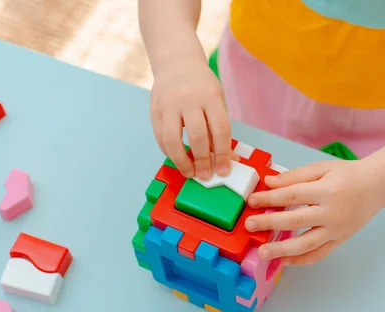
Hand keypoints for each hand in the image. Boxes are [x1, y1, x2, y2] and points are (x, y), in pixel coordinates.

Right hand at [150, 57, 234, 179]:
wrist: (177, 62)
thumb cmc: (202, 86)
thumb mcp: (217, 101)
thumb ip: (221, 130)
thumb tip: (229, 159)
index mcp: (210, 96)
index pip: (220, 129)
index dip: (222, 153)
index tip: (223, 171)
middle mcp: (189, 99)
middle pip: (197, 135)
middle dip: (202, 160)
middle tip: (205, 176)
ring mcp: (169, 104)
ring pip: (172, 139)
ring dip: (181, 161)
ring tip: (189, 173)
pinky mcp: (154, 109)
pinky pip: (160, 137)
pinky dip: (168, 152)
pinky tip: (177, 159)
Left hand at [245, 159, 384, 265]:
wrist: (377, 187)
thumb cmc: (347, 175)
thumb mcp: (321, 168)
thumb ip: (294, 176)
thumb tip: (268, 183)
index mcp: (327, 191)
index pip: (292, 196)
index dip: (269, 199)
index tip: (251, 201)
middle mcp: (332, 213)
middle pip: (295, 221)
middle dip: (269, 223)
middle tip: (249, 225)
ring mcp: (336, 230)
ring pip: (306, 244)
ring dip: (282, 250)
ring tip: (262, 252)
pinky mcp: (339, 240)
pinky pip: (319, 254)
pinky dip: (301, 260)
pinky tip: (284, 261)